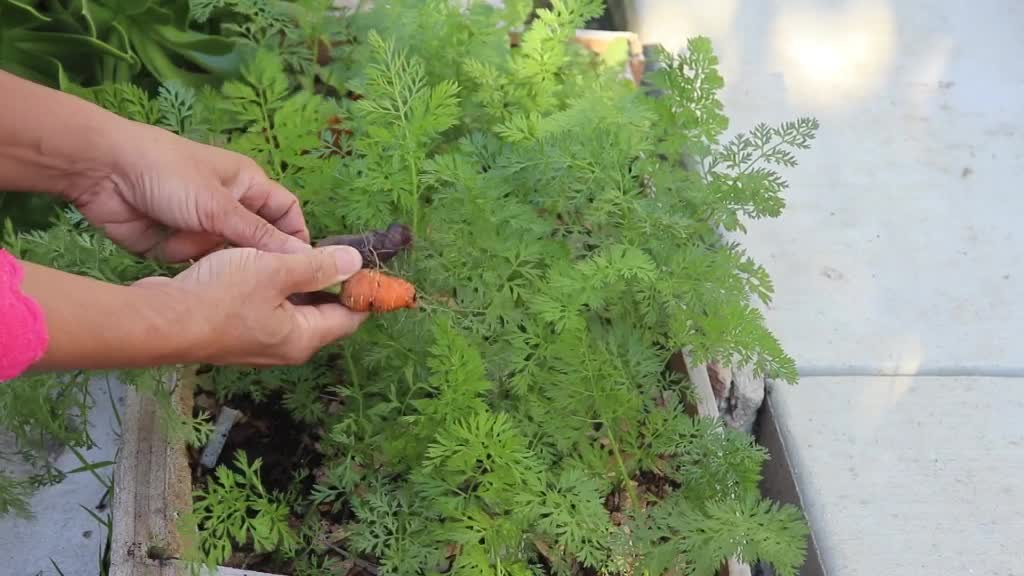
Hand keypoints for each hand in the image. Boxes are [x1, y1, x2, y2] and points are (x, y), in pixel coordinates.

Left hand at [69, 121, 310, 261]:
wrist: (102, 173)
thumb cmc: (169, 173)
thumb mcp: (220, 206)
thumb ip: (260, 236)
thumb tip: (304, 256)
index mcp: (247, 186)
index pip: (286, 213)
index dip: (297, 238)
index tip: (304, 268)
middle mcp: (228, 208)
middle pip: (257, 243)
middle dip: (256, 260)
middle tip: (265, 286)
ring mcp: (201, 227)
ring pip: (226, 258)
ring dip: (218, 263)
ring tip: (214, 269)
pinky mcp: (174, 245)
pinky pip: (194, 266)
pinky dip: (186, 264)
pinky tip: (177, 258)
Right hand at [134, 245, 367, 365]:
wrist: (160, 320)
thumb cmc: (220, 296)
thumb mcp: (276, 270)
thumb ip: (318, 266)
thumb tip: (355, 262)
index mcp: (304, 338)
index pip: (351, 317)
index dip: (364, 291)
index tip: (369, 264)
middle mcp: (286, 347)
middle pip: (324, 314)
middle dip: (334, 284)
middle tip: (337, 250)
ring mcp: (259, 343)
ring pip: (294, 310)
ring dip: (302, 282)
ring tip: (303, 251)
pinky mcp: (236, 333)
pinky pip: (269, 308)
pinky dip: (275, 287)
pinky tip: (267, 262)